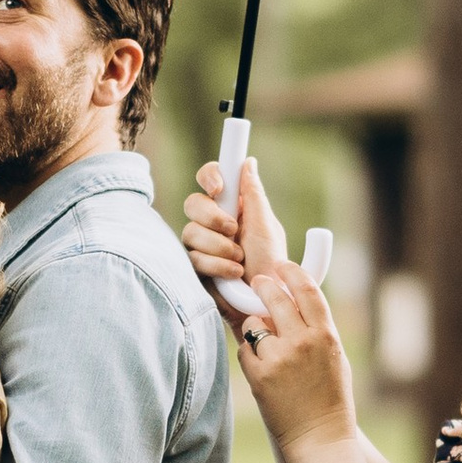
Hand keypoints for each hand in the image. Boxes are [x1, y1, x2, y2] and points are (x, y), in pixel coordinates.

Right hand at [182, 155, 296, 315]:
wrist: (264, 300)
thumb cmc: (271, 263)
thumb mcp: (266, 226)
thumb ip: (253, 195)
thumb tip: (248, 162)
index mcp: (233, 206)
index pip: (212, 178)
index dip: (210, 176)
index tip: (219, 188)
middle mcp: (214, 222)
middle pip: (193, 203)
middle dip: (212, 216)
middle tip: (233, 230)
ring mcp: (202, 244)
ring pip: (191, 231)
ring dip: (219, 246)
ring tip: (240, 259)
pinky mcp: (195, 265)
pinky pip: (193, 257)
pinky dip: (216, 264)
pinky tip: (233, 272)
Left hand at [219, 176, 357, 458]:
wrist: (319, 437)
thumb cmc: (330, 398)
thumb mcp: (334, 357)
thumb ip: (315, 329)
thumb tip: (292, 301)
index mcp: (325, 335)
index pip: (306, 289)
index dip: (291, 272)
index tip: (282, 266)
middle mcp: (302, 341)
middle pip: (273, 296)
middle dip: (262, 285)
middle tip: (257, 282)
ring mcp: (278, 358)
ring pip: (253, 323)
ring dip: (254, 328)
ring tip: (265, 343)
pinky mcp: (259, 375)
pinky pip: (245, 351)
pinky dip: (250, 356)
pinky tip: (262, 370)